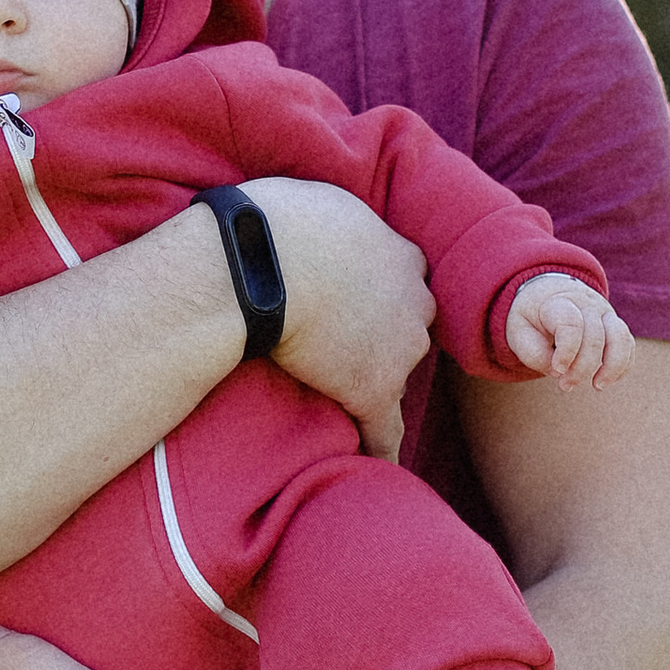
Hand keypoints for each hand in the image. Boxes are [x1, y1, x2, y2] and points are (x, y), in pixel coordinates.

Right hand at [246, 179, 434, 459]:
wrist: (255, 267)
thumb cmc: (272, 225)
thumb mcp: (318, 201)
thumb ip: (338, 222)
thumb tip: (320, 224)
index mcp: (400, 252)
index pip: (407, 278)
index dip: (383, 292)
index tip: (361, 303)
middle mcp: (414, 298)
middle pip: (411, 324)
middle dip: (387, 336)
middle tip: (345, 346)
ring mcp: (399, 348)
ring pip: (398, 373)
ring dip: (377, 382)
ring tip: (346, 401)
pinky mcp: (372, 389)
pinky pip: (385, 429)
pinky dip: (381, 447)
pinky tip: (379, 468)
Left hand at [504, 272, 634, 389]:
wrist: (547, 292)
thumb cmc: (531, 317)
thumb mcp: (518, 331)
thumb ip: (533, 353)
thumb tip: (558, 371)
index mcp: (558, 302)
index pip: (571, 324)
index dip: (567, 351)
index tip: (557, 370)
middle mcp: (586, 304)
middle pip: (595, 337)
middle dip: (582, 367)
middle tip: (565, 385)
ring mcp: (604, 312)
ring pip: (619, 337)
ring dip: (612, 367)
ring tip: (597, 386)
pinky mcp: (614, 323)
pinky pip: (627, 344)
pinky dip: (622, 364)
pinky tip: (606, 380)